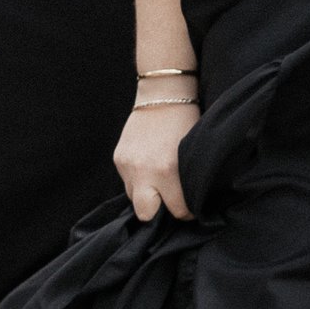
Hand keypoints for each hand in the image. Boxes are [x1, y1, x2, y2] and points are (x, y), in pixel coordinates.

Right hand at [114, 99, 191, 224]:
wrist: (163, 95)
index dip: (186, 210)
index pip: (177, 211)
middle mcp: (145, 171)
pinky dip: (137, 179)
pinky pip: (127, 181)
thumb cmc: (185, 123)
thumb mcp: (191, 156)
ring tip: (157, 178)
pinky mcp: (118, 159)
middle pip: (146, 214)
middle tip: (169, 199)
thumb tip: (188, 204)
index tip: (190, 205)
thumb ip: (186, 182)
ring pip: (133, 198)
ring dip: (146, 193)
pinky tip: (147, 164)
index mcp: (168, 171)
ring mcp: (128, 165)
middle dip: (158, 211)